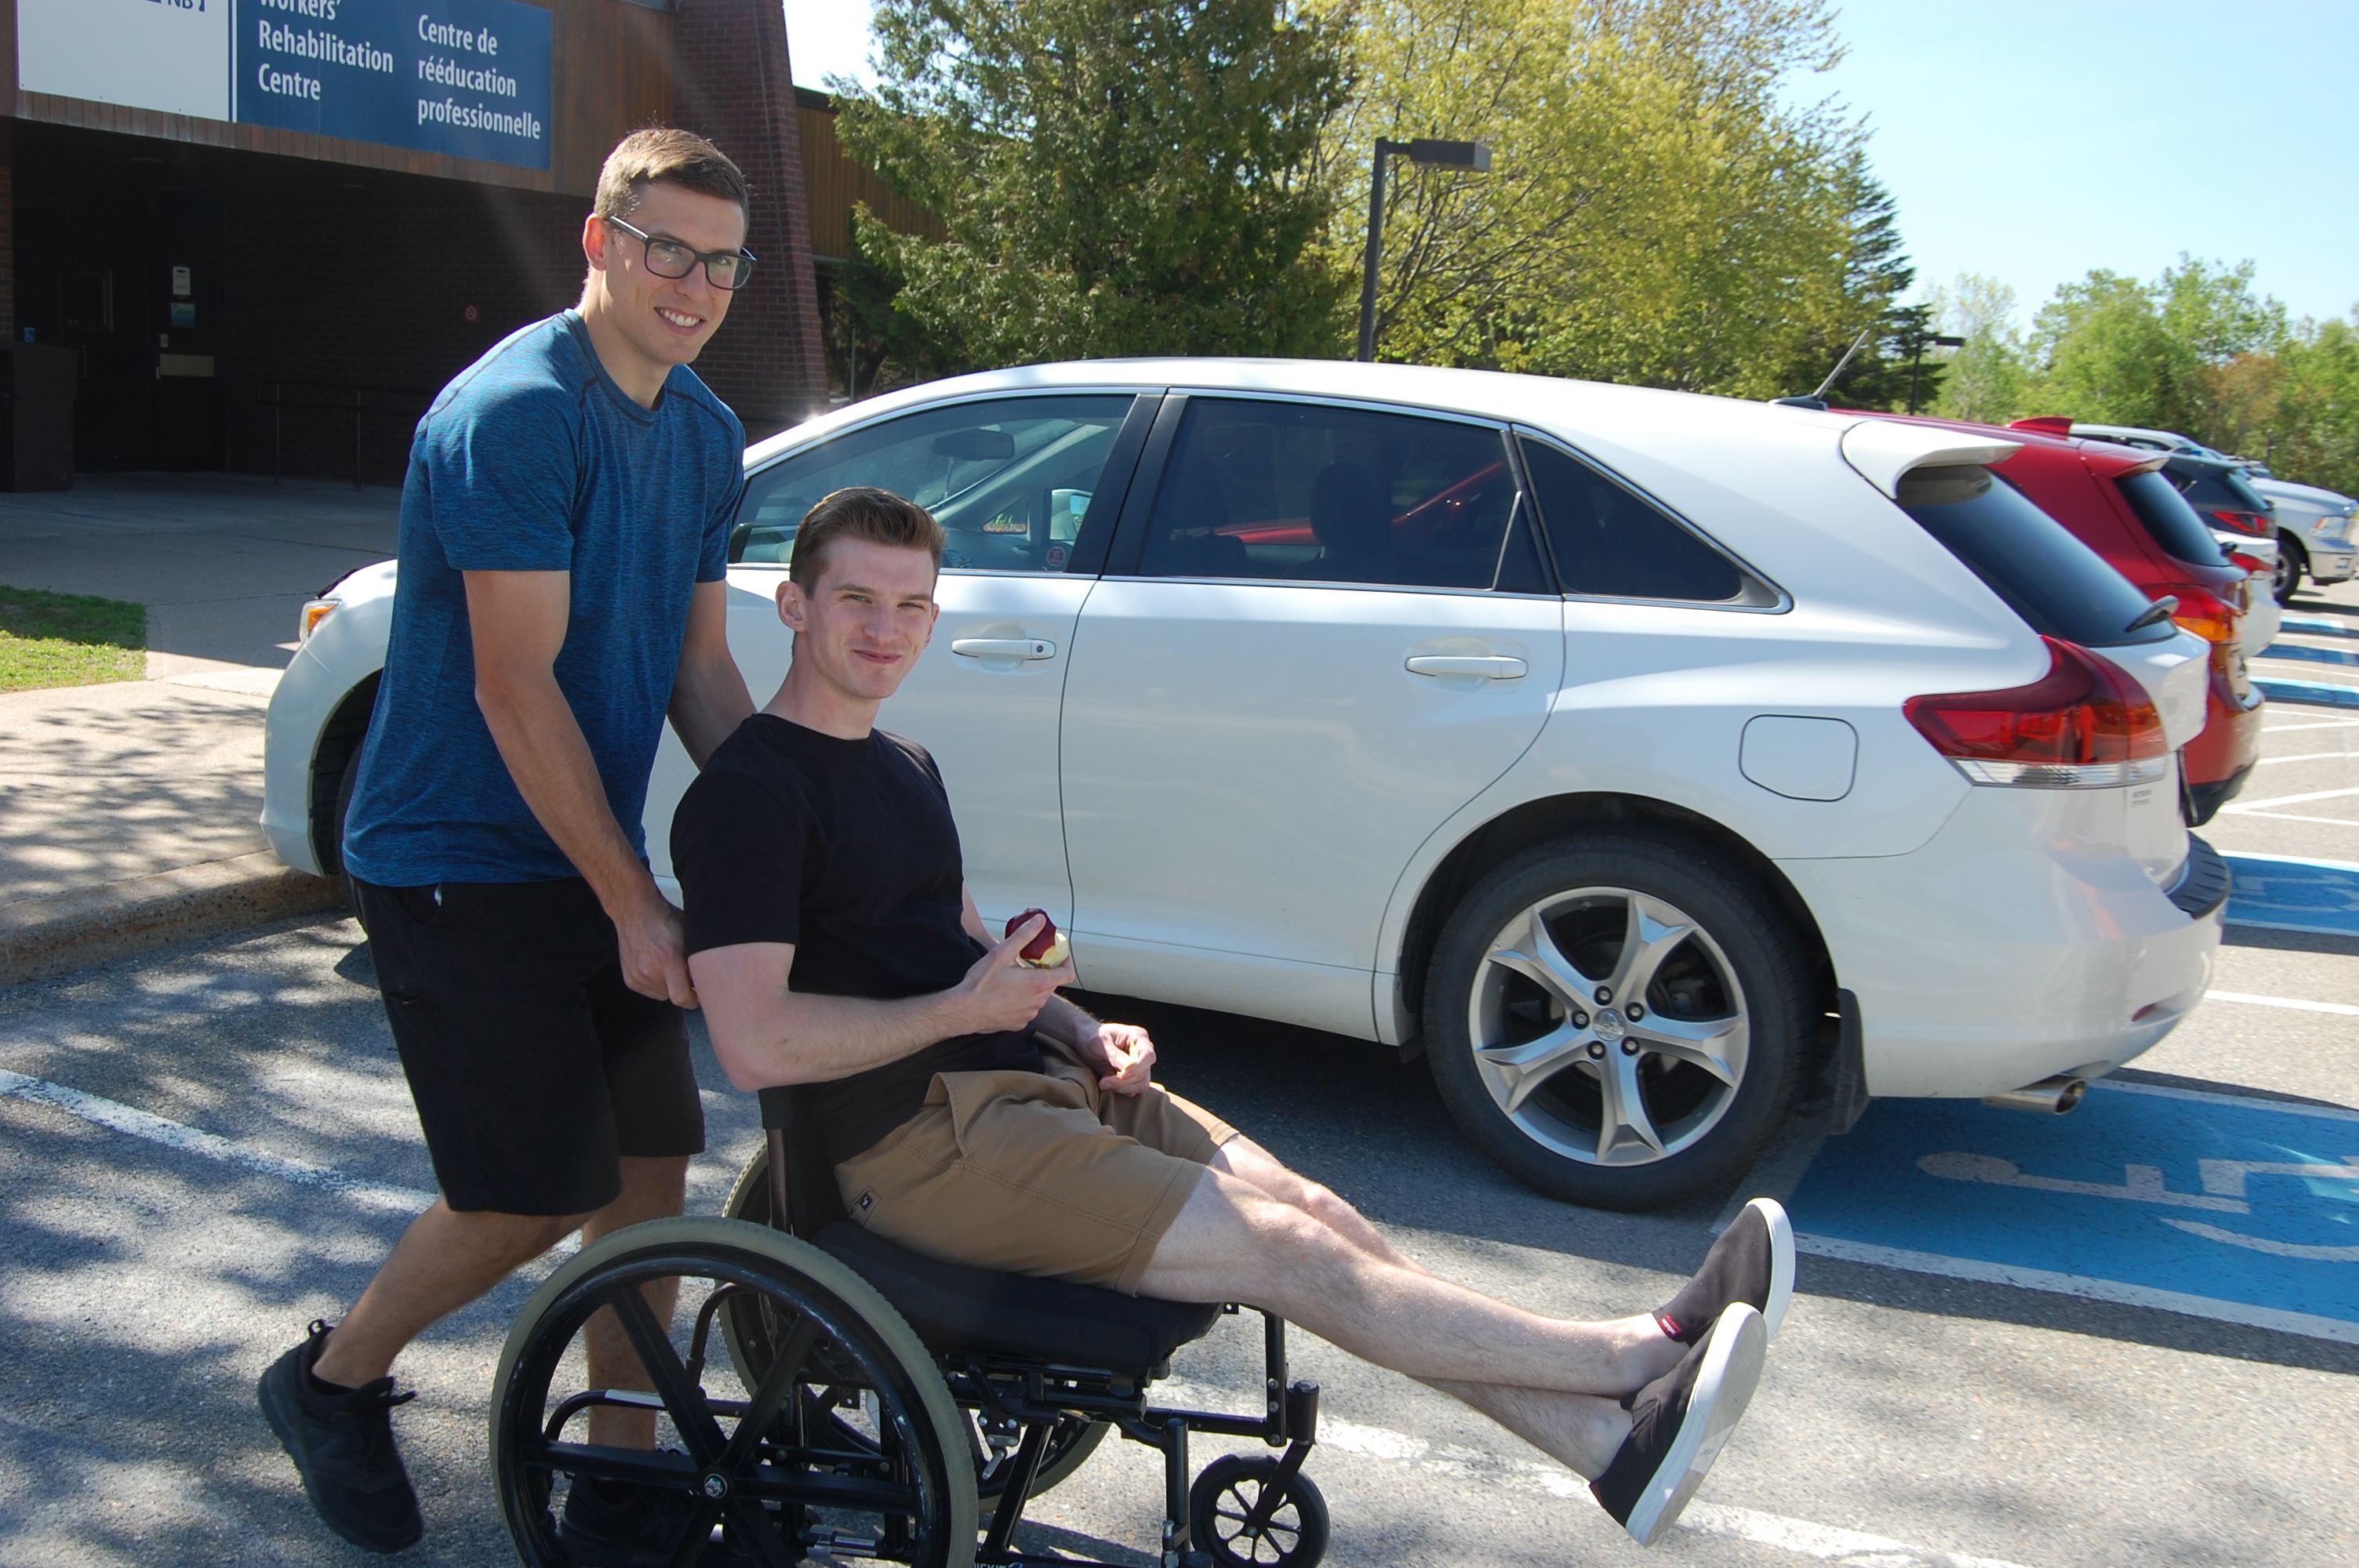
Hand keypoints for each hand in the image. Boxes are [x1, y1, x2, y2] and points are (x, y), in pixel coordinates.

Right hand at [614, 888, 698, 1008]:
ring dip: (669, 986)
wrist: (634, 911)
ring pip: (662, 995)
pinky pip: (649, 991)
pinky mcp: (629, 979)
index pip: (681, 997)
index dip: (694, 1000)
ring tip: (668, 966)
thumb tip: (707, 977)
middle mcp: (649, 970)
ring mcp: (637, 976)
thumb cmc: (664, 919)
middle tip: (685, 972)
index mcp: (668, 959)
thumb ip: (697, 959)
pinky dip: (656, 984)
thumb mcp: (689, 935)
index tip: (700, 995)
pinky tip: (656, 967)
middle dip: (683, 988)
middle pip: (674, 996)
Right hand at [951, 916, 1068, 1035]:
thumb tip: (1039, 921)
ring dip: (1031, 987)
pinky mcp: (1018, 1024)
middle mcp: (1037, 1001)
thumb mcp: (1002, 953)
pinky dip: (1021, 1001)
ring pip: (1038, 997)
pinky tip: (1005, 995)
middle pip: (1051, 983)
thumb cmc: (980, 985)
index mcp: (1038, 983)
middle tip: (1029, 962)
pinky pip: (1026, 1009)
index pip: (1067, 973)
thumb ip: (1024, 935)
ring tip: (1012, 979)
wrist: (963, 1011)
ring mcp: (1029, 1014)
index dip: (1067, 962)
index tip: (1060, 955)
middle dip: (1044, 972)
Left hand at [1090, 1023, 1156, 1095]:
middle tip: (1103, 1082)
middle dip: (1123, 1081)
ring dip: (1122, 1088)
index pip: (1148, 1055)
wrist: (1085, 1040)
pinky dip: (1120, 1090)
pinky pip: (1134, 1089)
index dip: (1138, 1068)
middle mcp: (1143, 1051)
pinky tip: (1106, 1082)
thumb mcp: (1099, 1043)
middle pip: (1144, 1073)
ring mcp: (1140, 1064)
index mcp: (1138, 1037)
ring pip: (1141, 1084)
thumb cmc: (1092, 1036)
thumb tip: (1128, 1067)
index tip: (1121, 1076)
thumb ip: (1114, 1055)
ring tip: (1103, 1083)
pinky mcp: (1134, 1076)